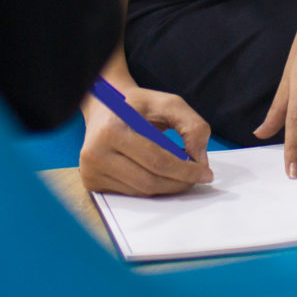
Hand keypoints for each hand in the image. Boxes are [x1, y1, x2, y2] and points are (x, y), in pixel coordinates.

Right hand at [79, 81, 213, 195]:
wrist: (103, 106)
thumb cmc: (137, 105)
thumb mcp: (168, 103)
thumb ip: (192, 125)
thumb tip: (200, 160)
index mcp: (112, 129)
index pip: (157, 160)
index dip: (186, 171)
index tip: (206, 173)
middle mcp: (95, 152)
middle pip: (149, 181)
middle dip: (179, 183)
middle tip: (197, 178)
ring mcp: (90, 170)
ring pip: (141, 192)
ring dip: (167, 187)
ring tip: (180, 174)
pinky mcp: (91, 181)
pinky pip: (131, 194)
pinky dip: (150, 189)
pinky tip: (158, 175)